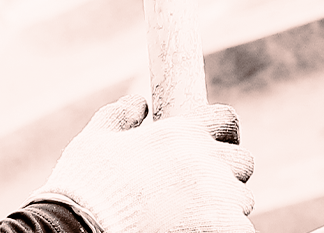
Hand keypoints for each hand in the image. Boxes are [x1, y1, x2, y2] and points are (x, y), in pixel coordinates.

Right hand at [31, 95, 253, 232]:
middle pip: (241, 162)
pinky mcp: (224, 228)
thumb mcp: (94, 141)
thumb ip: (119, 116)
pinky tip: (195, 230)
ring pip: (241, 200)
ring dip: (223, 206)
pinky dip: (223, 230)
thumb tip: (137, 103)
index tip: (213, 147)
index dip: (221, 133)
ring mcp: (219, 197)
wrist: (81, 228)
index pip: (226, 121)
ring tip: (188, 216)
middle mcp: (207, 160)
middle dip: (225, 174)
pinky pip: (240, 228)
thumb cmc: (85, 188)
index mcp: (180, 133)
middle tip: (198, 189)